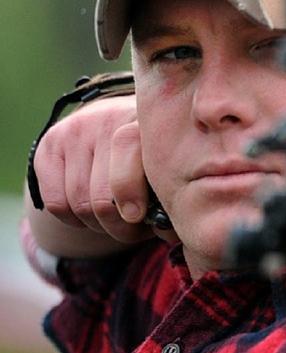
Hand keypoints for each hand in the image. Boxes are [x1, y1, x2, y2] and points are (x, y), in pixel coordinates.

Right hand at [26, 95, 173, 254]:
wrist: (116, 123)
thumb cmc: (151, 155)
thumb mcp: (166, 163)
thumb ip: (169, 192)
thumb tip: (168, 232)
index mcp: (143, 121)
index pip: (127, 151)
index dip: (131, 193)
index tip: (138, 217)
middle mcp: (106, 120)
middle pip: (101, 197)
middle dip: (120, 225)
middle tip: (134, 229)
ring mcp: (74, 131)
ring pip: (79, 204)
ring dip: (99, 225)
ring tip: (118, 221)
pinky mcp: (49, 145)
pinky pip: (56, 203)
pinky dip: (74, 220)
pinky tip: (91, 214)